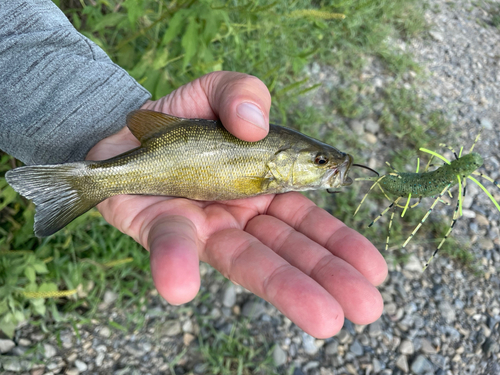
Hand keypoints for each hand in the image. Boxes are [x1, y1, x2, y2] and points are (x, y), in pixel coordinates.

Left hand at [87, 71, 386, 337]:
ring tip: (324, 320)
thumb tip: (256, 122)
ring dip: (282, 288)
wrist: (126, 131)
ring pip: (246, 261)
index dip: (339, 244)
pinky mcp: (159, 227)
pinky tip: (181, 288)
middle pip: (287, 251)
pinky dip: (176, 264)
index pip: (308, 220)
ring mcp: (204, 227)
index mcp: (264, 185)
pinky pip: (170, 245)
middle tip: (365, 309)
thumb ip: (241, 91)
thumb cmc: (181, 117)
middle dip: (325, 278)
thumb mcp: (216, 90)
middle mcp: (240, 216)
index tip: (374, 270)